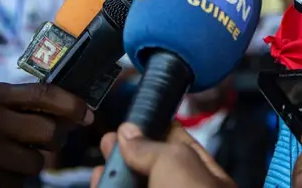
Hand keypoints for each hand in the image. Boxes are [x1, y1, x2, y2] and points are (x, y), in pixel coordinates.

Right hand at [91, 123, 234, 187]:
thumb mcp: (177, 164)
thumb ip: (151, 147)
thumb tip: (126, 132)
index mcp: (203, 176)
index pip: (178, 145)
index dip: (155, 129)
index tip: (131, 120)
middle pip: (150, 169)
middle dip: (128, 155)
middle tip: (108, 142)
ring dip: (114, 178)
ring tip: (100, 169)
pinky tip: (98, 184)